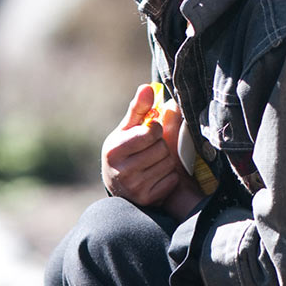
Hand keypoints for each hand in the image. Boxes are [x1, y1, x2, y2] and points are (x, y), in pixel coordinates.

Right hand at [101, 84, 188, 208]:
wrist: (119, 185)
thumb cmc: (125, 149)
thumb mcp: (127, 129)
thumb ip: (139, 108)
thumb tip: (148, 87)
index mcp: (114, 149)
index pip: (150, 132)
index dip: (154, 129)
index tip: (149, 132)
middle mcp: (121, 170)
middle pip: (161, 149)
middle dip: (160, 146)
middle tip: (150, 149)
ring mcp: (134, 187)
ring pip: (168, 164)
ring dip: (166, 160)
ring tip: (153, 162)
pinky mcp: (147, 199)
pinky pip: (171, 180)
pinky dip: (169, 177)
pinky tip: (157, 176)